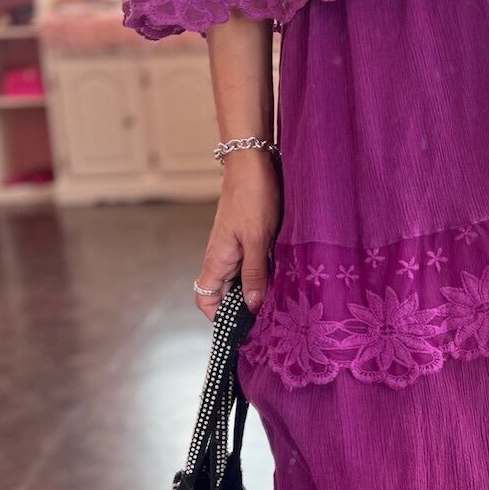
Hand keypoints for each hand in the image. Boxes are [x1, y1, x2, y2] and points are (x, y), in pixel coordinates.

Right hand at [193, 151, 280, 321]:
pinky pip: (253, 267)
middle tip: (269, 323)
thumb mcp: (257, 238)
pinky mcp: (249, 240)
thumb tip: (251, 307)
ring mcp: (236, 249)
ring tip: (280, 306)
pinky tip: (284, 282)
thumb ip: (255, 273)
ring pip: (242, 281)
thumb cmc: (253, 196)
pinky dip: (265, 277)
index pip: (205, 299)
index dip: (218, 317)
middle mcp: (222, 258)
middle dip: (244, 310)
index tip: (242, 328)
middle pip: (226, 295)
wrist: (255, 161)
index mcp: (216, 259)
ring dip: (257, 293)